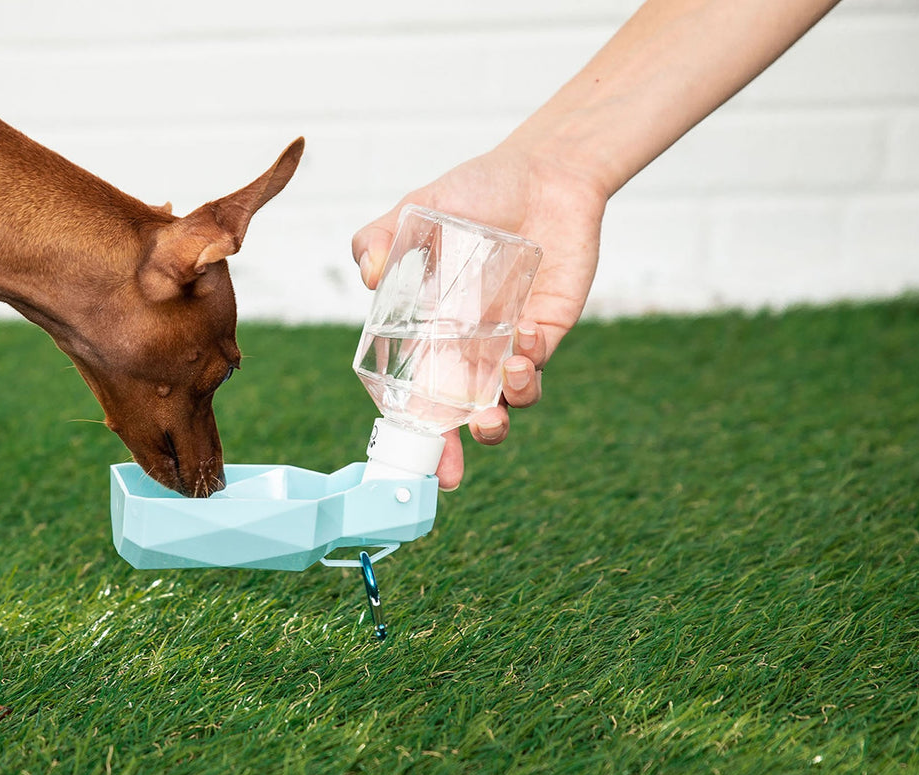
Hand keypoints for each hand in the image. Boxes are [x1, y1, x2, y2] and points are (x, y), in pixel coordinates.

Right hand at [351, 143, 607, 489]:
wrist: (542, 171)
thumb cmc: (474, 190)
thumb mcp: (417, 208)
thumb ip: (380, 237)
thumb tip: (370, 275)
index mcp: (428, 330)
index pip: (415, 390)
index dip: (412, 428)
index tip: (407, 458)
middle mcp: (468, 345)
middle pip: (461, 412)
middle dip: (458, 447)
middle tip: (456, 460)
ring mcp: (509, 341)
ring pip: (506, 399)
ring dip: (502, 412)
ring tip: (500, 399)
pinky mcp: (547, 328)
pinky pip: (538, 362)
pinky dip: (529, 364)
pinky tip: (522, 342)